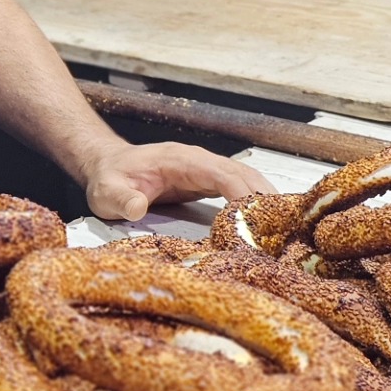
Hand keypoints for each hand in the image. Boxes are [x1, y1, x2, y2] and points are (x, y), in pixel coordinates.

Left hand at [82, 141, 273, 223]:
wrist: (107, 165)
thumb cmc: (109, 178)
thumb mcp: (107, 192)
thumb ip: (122, 198)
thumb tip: (139, 207)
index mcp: (180, 160)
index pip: (222, 174)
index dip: (242, 194)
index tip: (255, 221)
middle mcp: (199, 161)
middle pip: (244, 174)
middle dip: (264, 200)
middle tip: (283, 231)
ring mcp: (205, 170)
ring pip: (246, 180)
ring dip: (265, 202)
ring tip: (283, 231)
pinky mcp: (206, 181)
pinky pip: (238, 189)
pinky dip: (254, 203)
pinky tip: (265, 224)